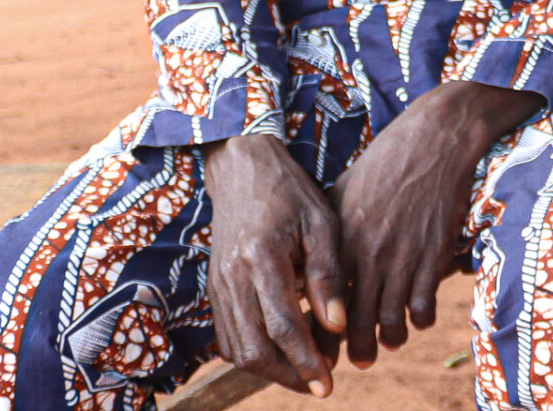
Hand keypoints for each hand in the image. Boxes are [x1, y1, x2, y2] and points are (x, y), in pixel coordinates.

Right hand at [200, 133, 344, 395]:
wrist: (243, 171)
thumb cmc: (291, 194)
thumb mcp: (322, 223)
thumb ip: (328, 275)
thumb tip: (337, 326)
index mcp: (261, 257)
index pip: (282, 326)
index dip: (306, 360)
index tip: (328, 382)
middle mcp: (232, 277)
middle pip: (253, 349)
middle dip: (287, 375)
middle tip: (321, 382)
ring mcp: (218, 286)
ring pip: (237, 349)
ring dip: (270, 370)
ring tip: (307, 369)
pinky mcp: (214, 290)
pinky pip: (228, 337)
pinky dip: (253, 353)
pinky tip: (282, 350)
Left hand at [331, 80, 539, 367]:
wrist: (433, 139)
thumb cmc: (385, 162)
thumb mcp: (344, 192)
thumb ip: (329, 231)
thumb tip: (313, 263)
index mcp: (340, 240)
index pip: (322, 301)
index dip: (321, 331)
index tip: (323, 344)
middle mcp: (367, 254)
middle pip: (354, 321)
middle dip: (355, 348)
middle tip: (359, 359)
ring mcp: (402, 256)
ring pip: (390, 321)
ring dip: (390, 338)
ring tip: (390, 341)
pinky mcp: (433, 254)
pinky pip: (424, 305)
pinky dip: (421, 319)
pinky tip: (418, 315)